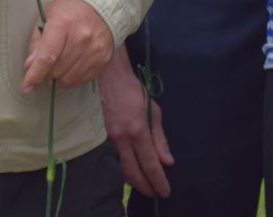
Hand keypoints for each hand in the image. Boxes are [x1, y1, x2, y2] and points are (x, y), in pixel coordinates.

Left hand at [23, 0, 113, 93]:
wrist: (98, 5)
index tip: (27, 87)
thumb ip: (36, 43)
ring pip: (69, 79)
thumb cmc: (68, 11)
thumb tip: (29, 66)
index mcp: (63, 24)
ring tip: (60, 62)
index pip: (47, 57)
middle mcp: (81, 37)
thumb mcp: (46, 19)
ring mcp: (94, 49)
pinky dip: (72, 78)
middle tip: (48, 62)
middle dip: (47, 72)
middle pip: (56, 70)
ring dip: (59, 77)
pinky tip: (71, 65)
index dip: (35, 75)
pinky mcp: (103, 58)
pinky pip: (82, 80)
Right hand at [99, 44, 172, 196]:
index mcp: (138, 131)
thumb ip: (160, 139)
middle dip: (144, 186)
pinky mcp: (105, 135)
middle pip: (133, 172)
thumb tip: (167, 161)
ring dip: (135, 178)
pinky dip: (128, 164)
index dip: (158, 180)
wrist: (110, 78)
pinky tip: (135, 166)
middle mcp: (122, 138)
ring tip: (146, 184)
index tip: (165, 191)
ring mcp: (111, 137)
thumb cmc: (136, 92)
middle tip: (154, 193)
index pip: (150, 163)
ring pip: (123, 165)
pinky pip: (119, 155)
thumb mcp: (154, 112)